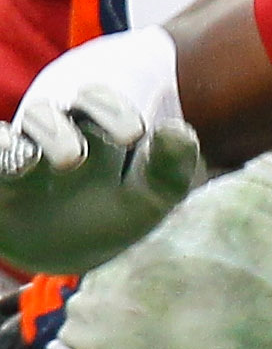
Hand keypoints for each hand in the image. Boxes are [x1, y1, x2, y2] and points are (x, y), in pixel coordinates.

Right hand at [0, 26, 199, 273]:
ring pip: (13, 136)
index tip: (133, 136)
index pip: (97, 101)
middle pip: (48, 114)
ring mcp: (19, 155)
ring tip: (39, 164)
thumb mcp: (152, 193)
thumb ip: (170, 165)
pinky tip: (13, 160)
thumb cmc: (117, 210)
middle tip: (75, 159)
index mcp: (94, 128)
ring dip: (24, 146)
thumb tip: (178, 130)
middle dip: (59, 131)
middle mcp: (52, 133)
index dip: (111, 111)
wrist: (74, 246)